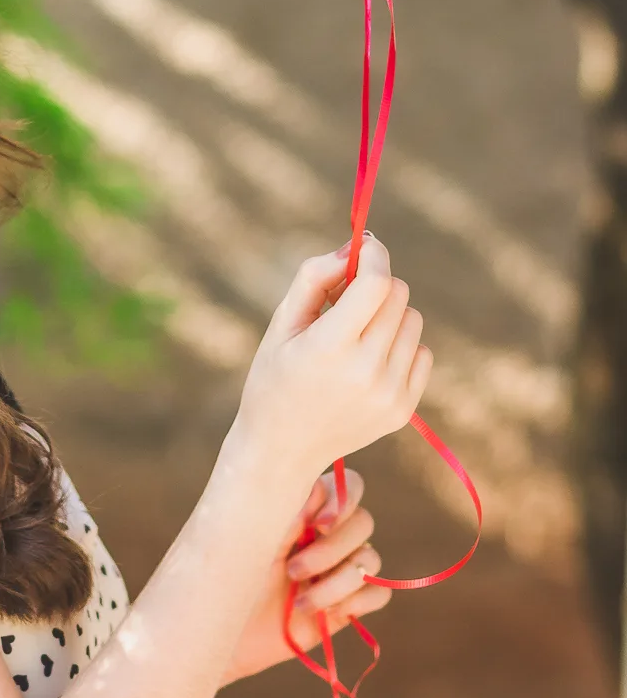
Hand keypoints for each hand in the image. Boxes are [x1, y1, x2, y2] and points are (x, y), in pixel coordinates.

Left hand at [222, 469, 389, 683]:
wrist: (224, 630)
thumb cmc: (229, 577)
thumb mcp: (253, 540)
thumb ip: (288, 513)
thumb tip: (318, 485)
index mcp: (306, 511)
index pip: (348, 486)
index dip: (343, 501)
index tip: (317, 523)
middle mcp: (328, 535)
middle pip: (363, 523)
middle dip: (331, 550)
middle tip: (292, 571)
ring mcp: (341, 569)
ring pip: (371, 560)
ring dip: (338, 583)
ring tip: (302, 602)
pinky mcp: (349, 602)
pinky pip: (380, 592)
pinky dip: (358, 601)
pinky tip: (329, 613)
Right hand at [232, 233, 431, 481]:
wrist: (282, 449)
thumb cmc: (275, 377)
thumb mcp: (281, 323)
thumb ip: (314, 277)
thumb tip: (353, 248)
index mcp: (329, 347)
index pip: (376, 283)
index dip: (373, 257)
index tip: (364, 248)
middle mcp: (366, 372)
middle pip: (398, 296)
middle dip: (376, 284)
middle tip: (347, 297)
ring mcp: (389, 394)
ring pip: (412, 321)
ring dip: (387, 315)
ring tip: (355, 334)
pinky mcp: (403, 410)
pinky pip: (422, 353)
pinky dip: (399, 346)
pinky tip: (369, 361)